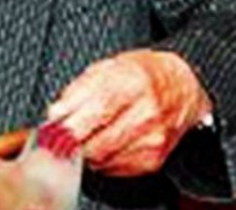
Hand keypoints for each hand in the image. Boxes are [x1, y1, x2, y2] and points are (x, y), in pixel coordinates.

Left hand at [45, 50, 212, 175]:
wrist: (181, 90)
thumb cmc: (141, 75)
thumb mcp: (107, 68)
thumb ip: (78, 90)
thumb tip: (56, 113)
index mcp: (134, 82)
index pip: (99, 108)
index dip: (72, 122)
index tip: (54, 128)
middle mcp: (147, 112)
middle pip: (98, 140)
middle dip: (73, 141)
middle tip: (61, 135)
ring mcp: (152, 139)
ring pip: (102, 158)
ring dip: (84, 150)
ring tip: (84, 134)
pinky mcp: (152, 160)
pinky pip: (113, 168)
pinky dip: (100, 158)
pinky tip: (103, 142)